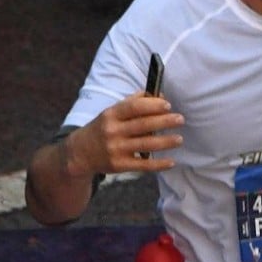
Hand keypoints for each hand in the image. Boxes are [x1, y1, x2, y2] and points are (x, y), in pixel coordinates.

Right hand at [64, 92, 183, 176]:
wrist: (81, 153)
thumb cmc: (103, 128)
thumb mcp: (112, 113)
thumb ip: (133, 103)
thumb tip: (159, 96)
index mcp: (111, 114)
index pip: (134, 107)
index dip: (152, 105)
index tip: (168, 105)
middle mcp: (113, 131)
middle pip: (143, 125)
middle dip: (164, 121)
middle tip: (180, 119)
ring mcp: (116, 149)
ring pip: (146, 145)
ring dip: (165, 142)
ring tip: (179, 139)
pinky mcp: (120, 165)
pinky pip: (144, 165)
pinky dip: (159, 164)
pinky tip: (172, 162)